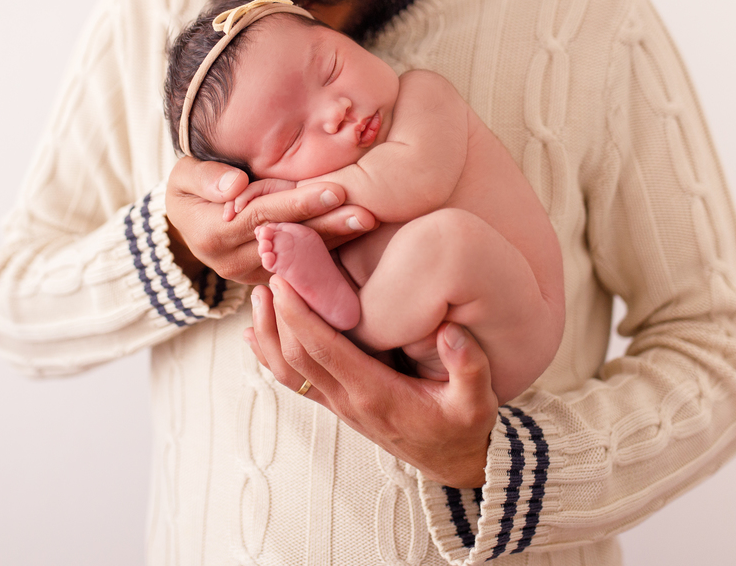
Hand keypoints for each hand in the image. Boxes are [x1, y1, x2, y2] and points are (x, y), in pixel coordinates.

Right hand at [165, 157, 377, 283]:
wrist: (187, 222)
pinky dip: (328, 250)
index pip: (262, 217)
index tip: (334, 190)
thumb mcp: (184, 176)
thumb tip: (236, 185)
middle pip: (287, 241)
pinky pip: (300, 266)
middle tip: (366, 213)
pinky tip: (355, 235)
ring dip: (336, 239)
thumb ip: (206, 178)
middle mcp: (231, 263)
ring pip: (298, 257)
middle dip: (328, 226)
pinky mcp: (266, 279)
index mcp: (211, 235)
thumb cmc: (190, 189)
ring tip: (368, 222)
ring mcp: (250, 276)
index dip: (298, 204)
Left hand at [244, 276, 498, 487]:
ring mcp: (341, 405)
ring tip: (258, 296)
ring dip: (269, 333)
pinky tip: (257, 333)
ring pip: (289, 370)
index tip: (286, 282)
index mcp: (377, 394)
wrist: (457, 464)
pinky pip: (296, 380)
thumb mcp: (478, 402)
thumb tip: (451, 330)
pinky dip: (271, 355)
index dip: (300, 316)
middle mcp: (350, 401)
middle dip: (280, 314)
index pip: (325, 352)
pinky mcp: (340, 404)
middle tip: (272, 271)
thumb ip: (470, 367)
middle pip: (297, 357)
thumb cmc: (466, 428)